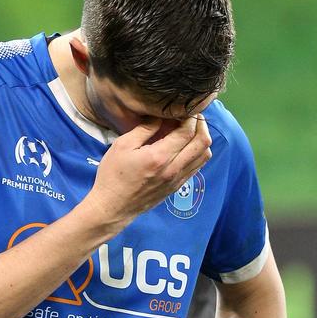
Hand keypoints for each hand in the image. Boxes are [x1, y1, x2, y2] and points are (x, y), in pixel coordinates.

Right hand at [85, 115, 211, 234]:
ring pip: (204, 156)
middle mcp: (173, 169)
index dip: (190, 117)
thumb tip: (160, 116)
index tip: (184, 109)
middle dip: (201, 125)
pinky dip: (197, 153)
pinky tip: (185, 148)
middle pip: (202, 143)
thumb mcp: (122, 146)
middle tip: (191, 117)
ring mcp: (176, 180)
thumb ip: (144, 129)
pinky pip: (196, 167)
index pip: (187, 132)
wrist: (112, 208)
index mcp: (159, 157)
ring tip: (190, 131)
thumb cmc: (112, 175)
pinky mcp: (176, 187)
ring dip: (201, 140)